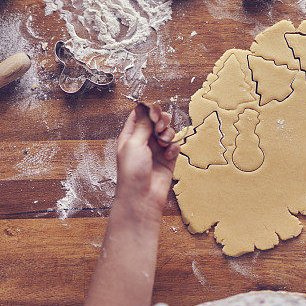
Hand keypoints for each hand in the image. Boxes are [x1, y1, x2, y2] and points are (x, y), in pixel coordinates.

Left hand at [115, 103, 179, 218]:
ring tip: (164, 144)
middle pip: (156, 120)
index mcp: (130, 135)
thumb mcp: (134, 144)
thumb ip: (143, 124)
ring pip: (167, 131)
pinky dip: (174, 147)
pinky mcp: (168, 159)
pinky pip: (175, 145)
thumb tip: (145, 107)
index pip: (140, 114)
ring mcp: (156, 150)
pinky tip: (169, 155)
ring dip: (168, 134)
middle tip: (160, 127)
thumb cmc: (132, 172)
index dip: (149, 110)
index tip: (154, 112)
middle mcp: (143, 141)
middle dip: (161, 120)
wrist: (142, 197)